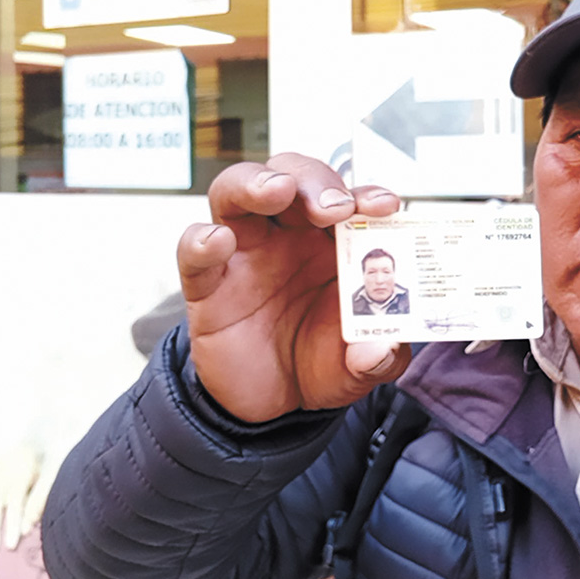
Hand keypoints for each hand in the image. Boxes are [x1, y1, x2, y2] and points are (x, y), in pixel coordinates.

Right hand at [177, 153, 410, 422]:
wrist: (275, 402)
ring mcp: (244, 254)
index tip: (386, 205)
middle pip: (293, 177)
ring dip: (257, 182)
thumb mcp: (360, 369)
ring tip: (278, 189)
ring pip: (236, 191)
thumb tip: (384, 351)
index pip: (348, 200)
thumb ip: (377, 359)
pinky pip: (193, 251)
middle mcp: (288, 236)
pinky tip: (218, 241)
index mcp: (335, 242)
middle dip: (316, 181)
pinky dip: (201, 240)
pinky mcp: (207, 285)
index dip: (366, 195)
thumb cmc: (322, 363)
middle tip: (335, 206)